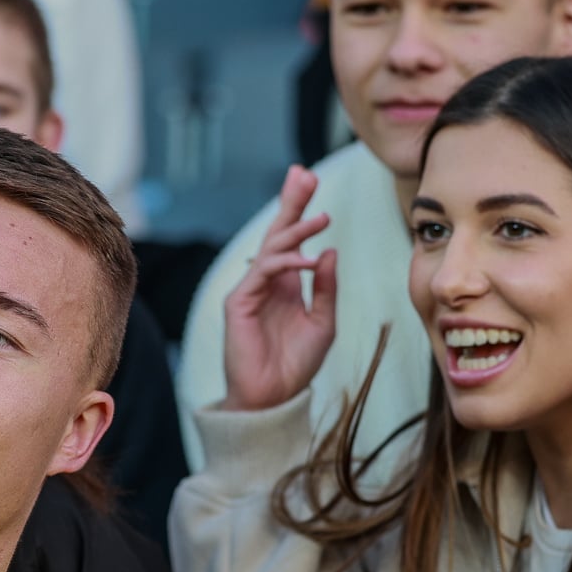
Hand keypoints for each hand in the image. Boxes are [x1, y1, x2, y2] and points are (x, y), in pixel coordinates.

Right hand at [220, 165, 336, 411]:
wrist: (274, 398)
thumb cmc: (296, 365)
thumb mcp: (323, 322)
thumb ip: (327, 288)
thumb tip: (331, 252)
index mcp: (286, 284)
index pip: (291, 239)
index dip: (298, 209)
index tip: (308, 180)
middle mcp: (266, 282)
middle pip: (276, 232)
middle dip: (290, 202)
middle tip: (303, 173)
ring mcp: (251, 290)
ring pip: (271, 248)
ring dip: (296, 230)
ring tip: (322, 217)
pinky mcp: (240, 303)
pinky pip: (264, 273)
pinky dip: (287, 263)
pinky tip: (310, 260)